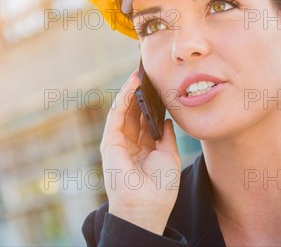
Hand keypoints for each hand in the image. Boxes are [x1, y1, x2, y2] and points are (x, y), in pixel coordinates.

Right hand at [100, 70, 181, 234]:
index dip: (150, 103)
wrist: (147, 207)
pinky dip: (123, 98)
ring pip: (123, 110)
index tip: (158, 85)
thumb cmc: (160, 188)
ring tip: (140, 74)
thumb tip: (167, 120)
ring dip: (130, 91)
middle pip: (133, 112)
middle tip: (148, 74)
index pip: (144, 120)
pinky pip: (116, 115)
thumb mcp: (169, 156)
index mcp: (143, 149)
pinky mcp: (110, 142)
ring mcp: (118, 143)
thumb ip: (166, 136)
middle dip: (139, 93)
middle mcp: (129, 144)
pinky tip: (132, 85)